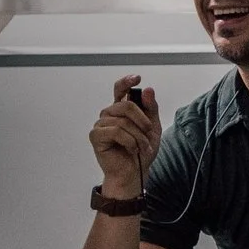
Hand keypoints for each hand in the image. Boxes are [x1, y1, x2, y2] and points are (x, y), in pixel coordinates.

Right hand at [89, 75, 160, 198]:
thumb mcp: (153, 128)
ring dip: (138, 136)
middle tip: (149, 132)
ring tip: (142, 146)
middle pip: (125, 105)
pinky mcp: (95, 136)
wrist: (135, 171)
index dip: (126, 82)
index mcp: (122, 110)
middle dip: (143, 120)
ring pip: (123, 121)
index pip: (120, 90)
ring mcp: (101, 124)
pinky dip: (129, 141)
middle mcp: (109, 114)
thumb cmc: (142, 150)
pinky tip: (132, 149)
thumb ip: (150, 108)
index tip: (137, 77)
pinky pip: (115, 131)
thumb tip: (147, 89)